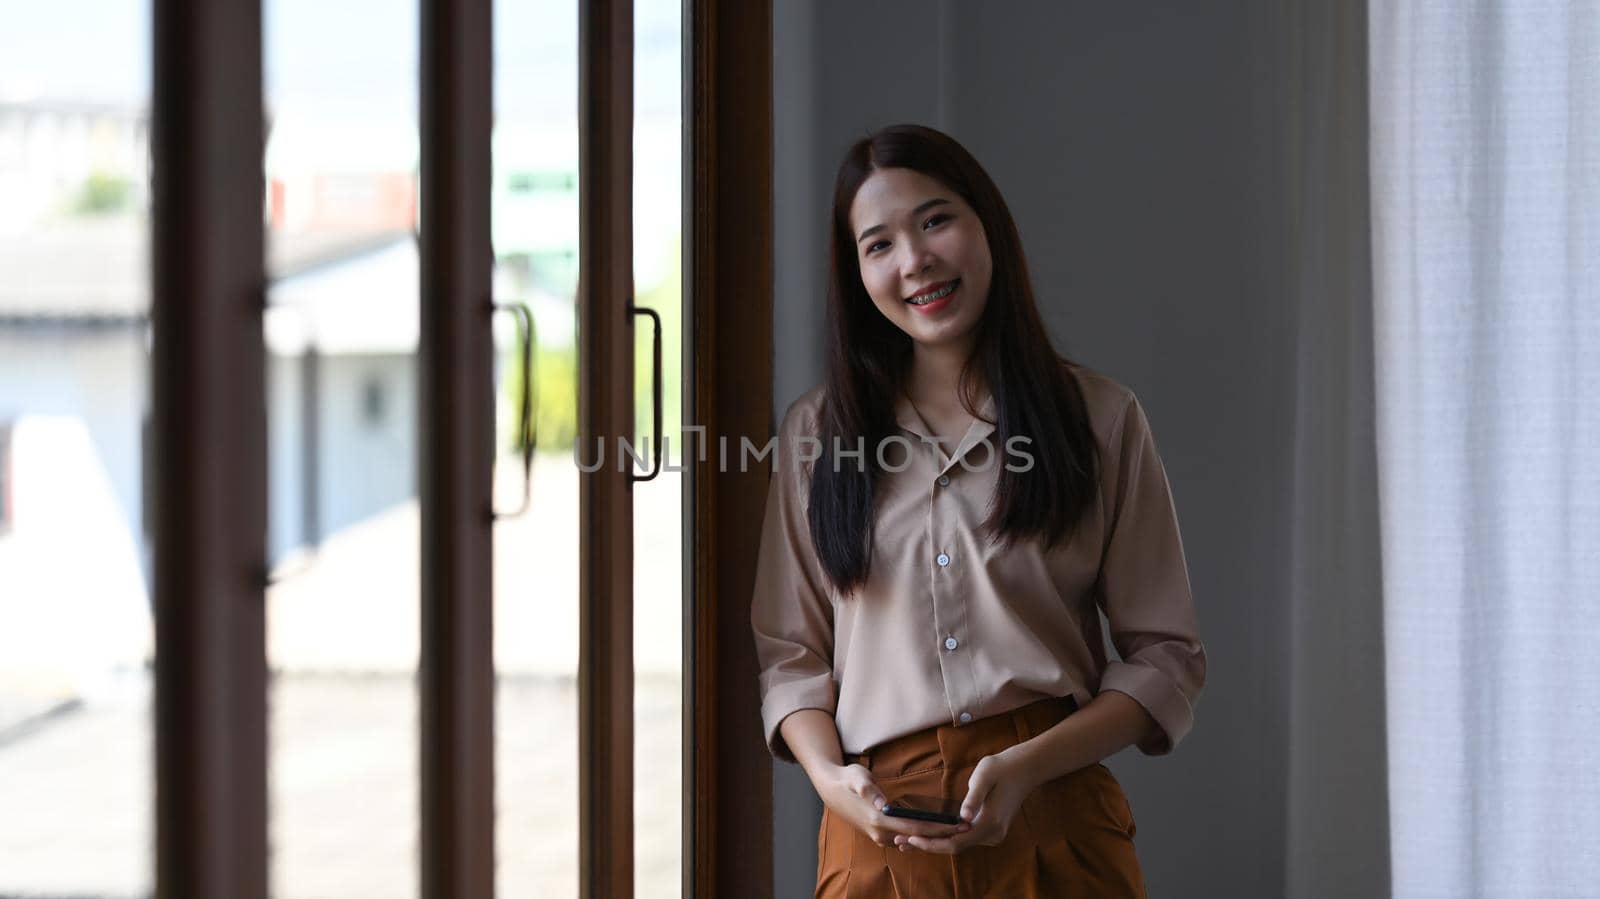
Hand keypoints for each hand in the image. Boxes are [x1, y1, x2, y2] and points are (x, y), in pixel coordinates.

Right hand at [815, 763, 971, 848]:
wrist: (831, 789)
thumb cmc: (848, 779)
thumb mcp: (857, 778)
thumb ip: (869, 790)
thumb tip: (882, 804)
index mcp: (877, 819)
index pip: (914, 829)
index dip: (937, 828)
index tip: (956, 824)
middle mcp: (880, 833)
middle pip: (917, 837)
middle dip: (942, 833)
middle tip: (966, 827)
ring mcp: (879, 836)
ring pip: (911, 840)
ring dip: (933, 836)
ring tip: (957, 830)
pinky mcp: (880, 834)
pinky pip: (904, 839)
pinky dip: (921, 836)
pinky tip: (937, 831)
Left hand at [894, 749, 1033, 853]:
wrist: (1026, 768)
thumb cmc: (1002, 768)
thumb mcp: (985, 776)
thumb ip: (973, 798)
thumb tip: (962, 817)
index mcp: (989, 823)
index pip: (955, 842)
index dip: (931, 843)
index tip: (911, 838)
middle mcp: (992, 834)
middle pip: (955, 847)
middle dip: (927, 845)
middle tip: (900, 841)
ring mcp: (993, 834)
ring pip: (960, 844)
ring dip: (935, 842)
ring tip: (909, 839)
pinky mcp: (991, 829)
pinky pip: (965, 838)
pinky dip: (947, 837)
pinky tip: (930, 833)